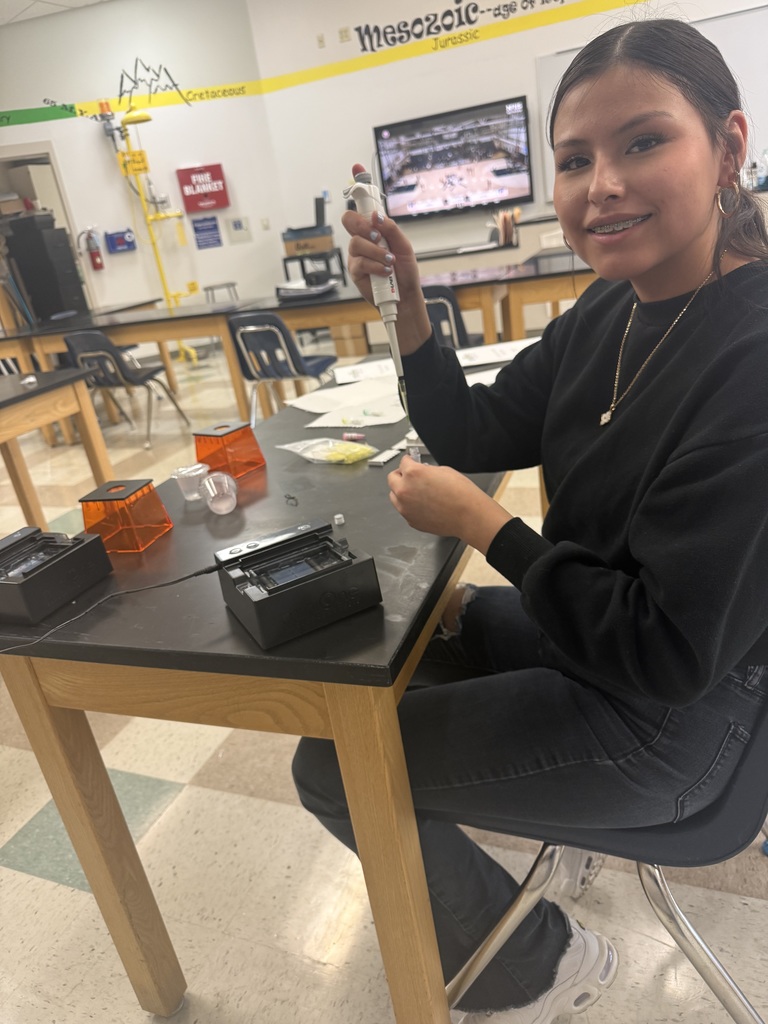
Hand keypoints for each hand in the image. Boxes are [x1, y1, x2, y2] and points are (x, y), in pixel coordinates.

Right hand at [341, 163, 430, 353]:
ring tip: (390, 262)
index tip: (356, 168)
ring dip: (376, 251)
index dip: (359, 186)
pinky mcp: (355, 271)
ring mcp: (357, 255)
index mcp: (375, 230)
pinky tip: (385, 271)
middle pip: (349, 219)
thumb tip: (376, 215)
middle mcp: (363, 239)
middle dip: (361, 224)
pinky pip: (359, 261)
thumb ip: (391, 230)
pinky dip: (375, 265)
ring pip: (355, 242)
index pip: (364, 205)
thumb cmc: (406, 273)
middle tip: (376, 234)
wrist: (406, 299)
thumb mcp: (404, 247)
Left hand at [387, 455, 511, 552]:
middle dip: (401, 476)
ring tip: (417, 492)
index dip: (409, 461)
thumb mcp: (443, 470)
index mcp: (412, 473)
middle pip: (392, 479)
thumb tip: (421, 472)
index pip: (403, 462)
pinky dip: (410, 506)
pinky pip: (404, 510)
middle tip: (410, 476)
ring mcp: (405, 508)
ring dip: (402, 492)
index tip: (410, 462)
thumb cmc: (461, 494)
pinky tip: (423, 505)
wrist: (468, 516)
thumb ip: (426, 470)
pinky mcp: (410, 520)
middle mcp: (404, 491)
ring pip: (394, 496)